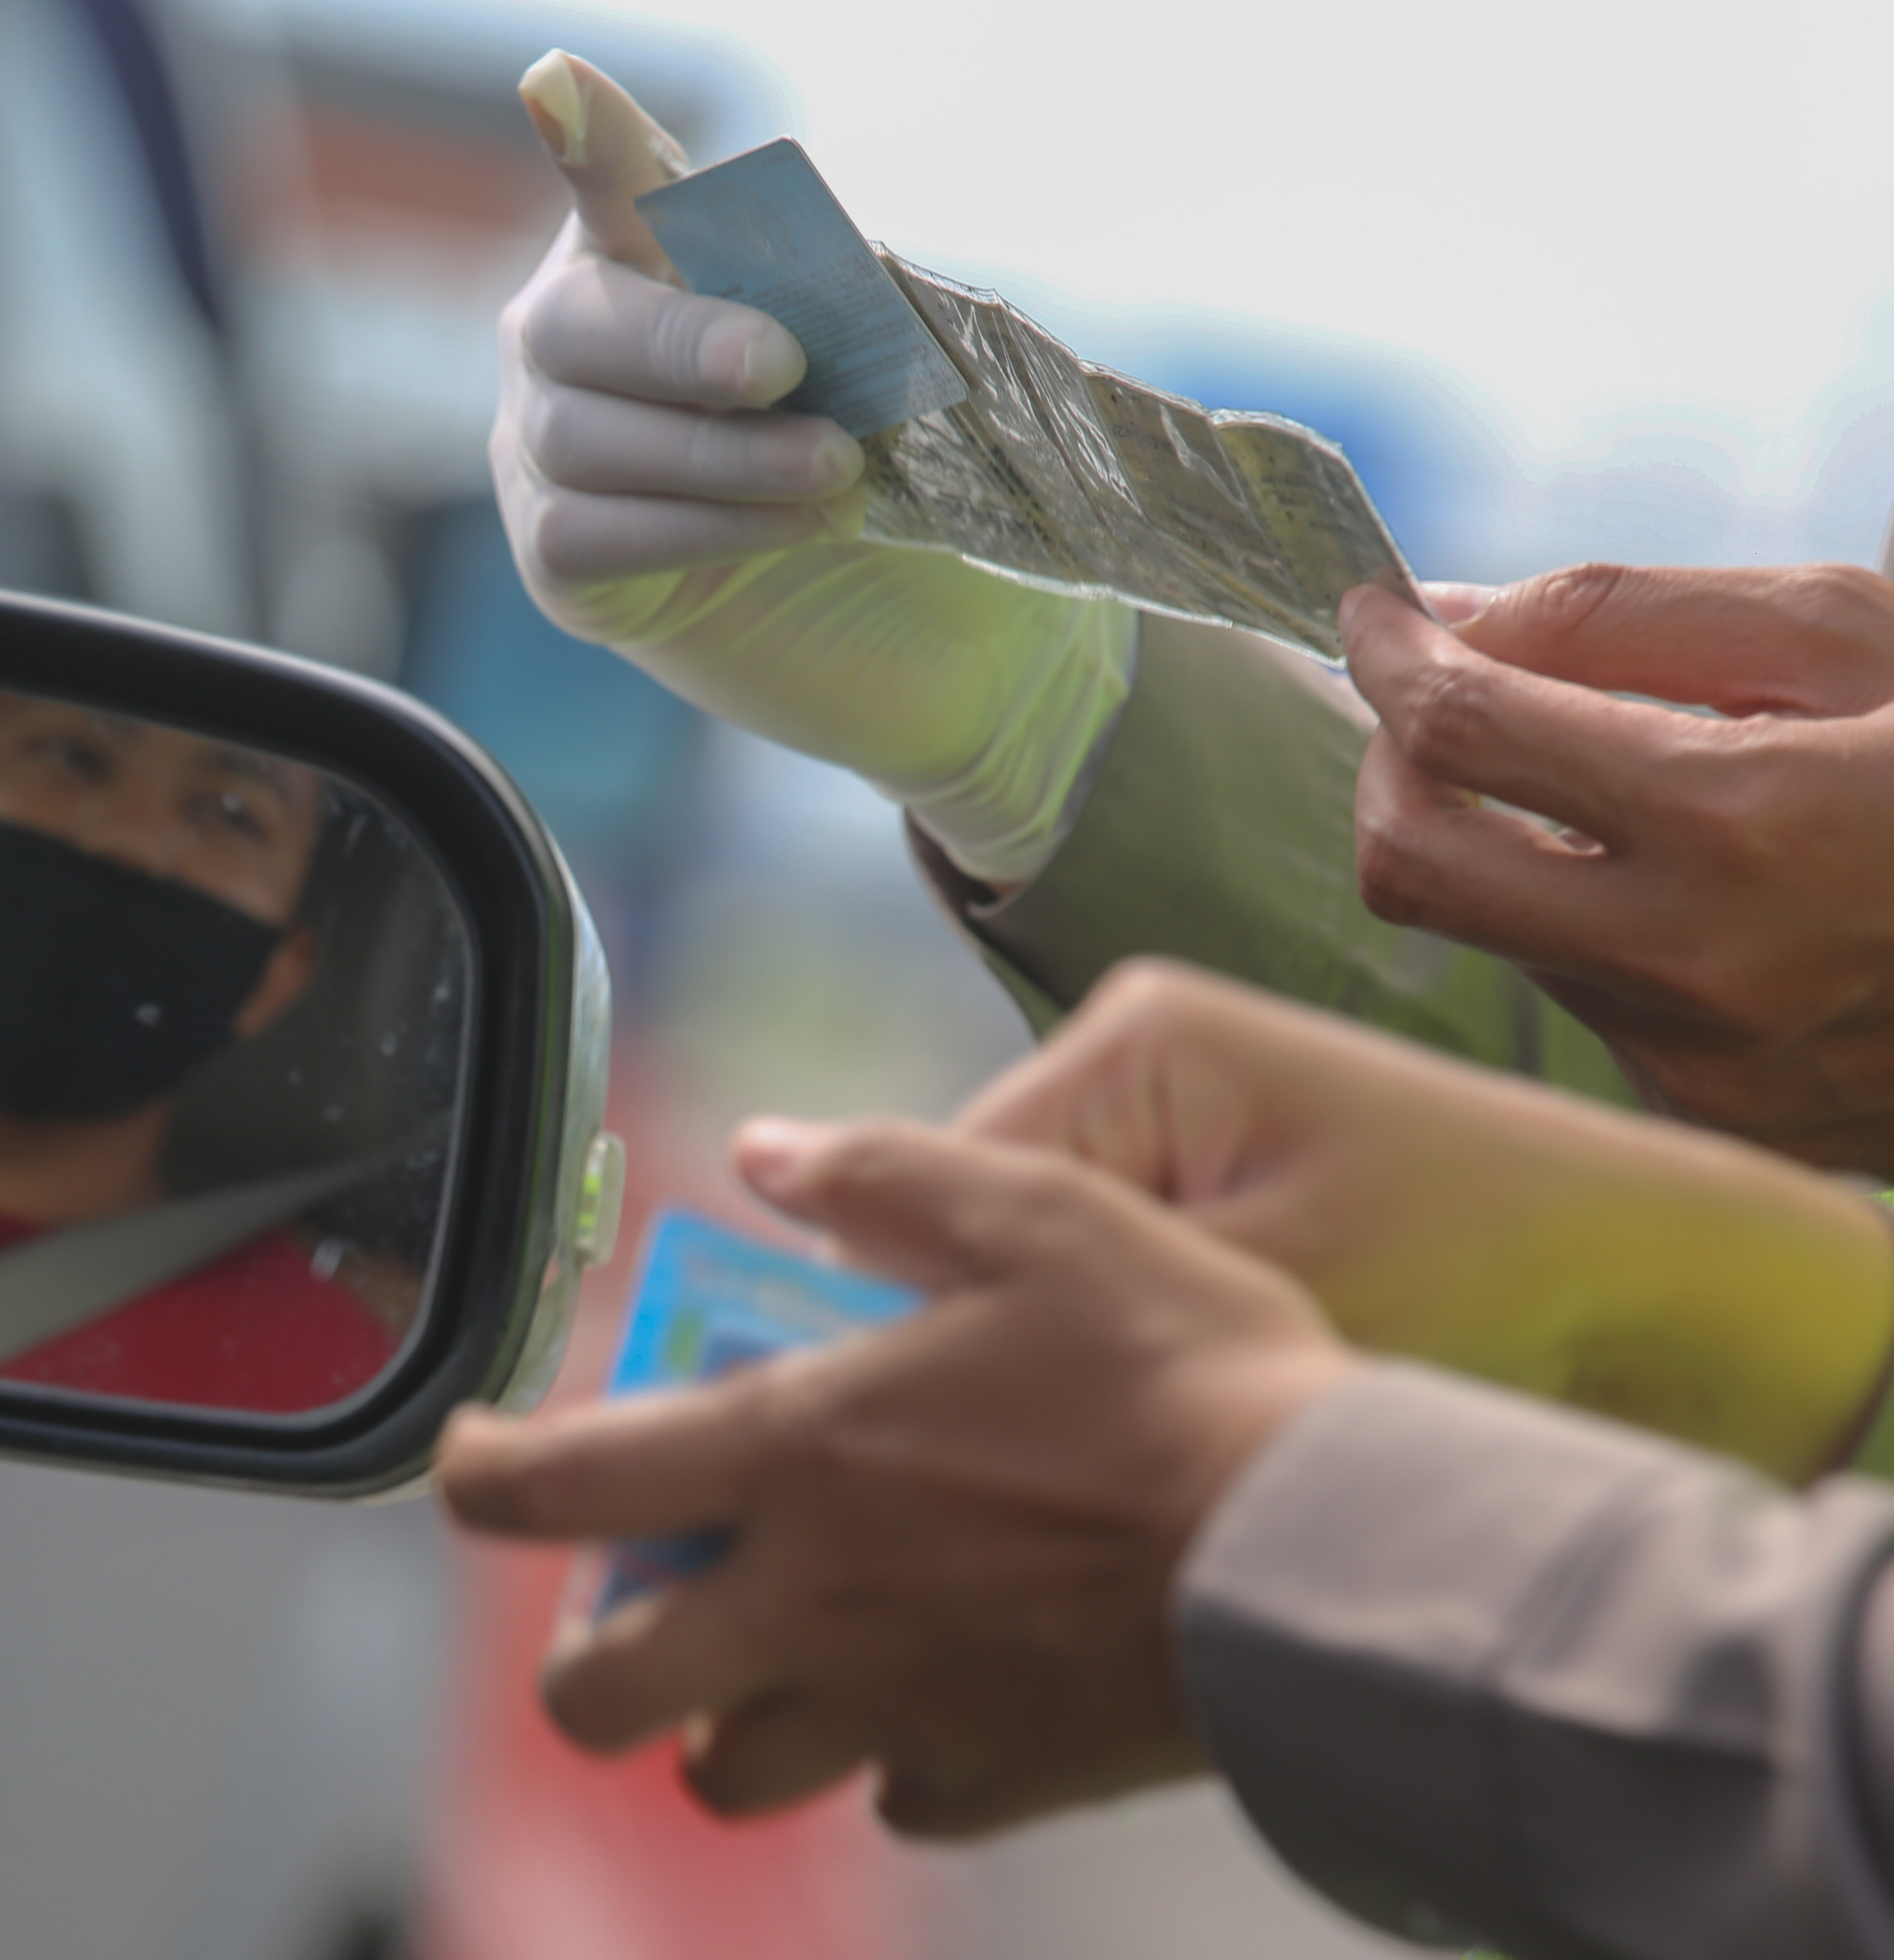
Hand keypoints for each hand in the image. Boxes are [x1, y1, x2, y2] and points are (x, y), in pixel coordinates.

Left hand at [438, 1121, 1352, 1833]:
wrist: (1324, 1552)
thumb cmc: (1184, 1372)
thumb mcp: (1039, 1213)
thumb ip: (884, 1176)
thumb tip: (771, 1151)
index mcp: (796, 1457)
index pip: (556, 1488)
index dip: (474, 1478)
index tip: (473, 1462)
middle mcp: (810, 1603)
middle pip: (598, 1696)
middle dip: (587, 1657)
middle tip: (645, 1595)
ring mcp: (890, 1709)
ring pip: (725, 1777)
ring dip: (723, 1720)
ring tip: (780, 1653)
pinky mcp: (987, 1780)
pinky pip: (889, 1795)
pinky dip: (886, 1753)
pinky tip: (936, 1688)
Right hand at [492, 52, 1131, 883]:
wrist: (895, 619)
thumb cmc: (877, 455)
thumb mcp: (870, 360)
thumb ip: (831, 312)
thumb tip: (834, 295)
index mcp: (640, 255)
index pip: (609, 181)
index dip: (587, 135)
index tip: (555, 80)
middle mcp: (563, 343)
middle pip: (581, 325)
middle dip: (681, 343)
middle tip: (781, 366)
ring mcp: (541, 451)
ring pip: (588, 440)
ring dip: (722, 455)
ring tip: (835, 471)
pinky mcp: (557, 559)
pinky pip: (598, 533)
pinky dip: (704, 528)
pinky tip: (793, 529)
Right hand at [958, 960, 1893, 1480]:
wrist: (1657, 1285)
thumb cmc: (1471, 1277)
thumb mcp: (1249, 1304)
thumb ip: (1052, 1311)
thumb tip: (851, 1335)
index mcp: (1133, 1039)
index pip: (942, 1191)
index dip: (936, 1329)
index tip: (965, 1438)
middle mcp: (1132, 1042)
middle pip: (985, 1220)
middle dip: (1011, 1340)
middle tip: (1083, 1439)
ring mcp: (1174, 1099)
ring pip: (1040, 1254)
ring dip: (1073, 1348)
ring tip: (1153, 1418)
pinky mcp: (1213, 1162)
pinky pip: (1109, 1261)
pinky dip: (1129, 1342)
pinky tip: (1185, 1396)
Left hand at [1341, 564, 1893, 1176]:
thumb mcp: (1855, 635)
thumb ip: (1627, 618)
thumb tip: (1455, 617)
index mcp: (1748, 828)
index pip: (1463, 732)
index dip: (1393, 655)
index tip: (1375, 611)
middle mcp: (1704, 970)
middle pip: (1414, 866)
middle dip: (1393, 766)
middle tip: (1432, 697)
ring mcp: (1704, 1065)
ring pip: (1502, 932)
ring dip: (1510, 840)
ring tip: (1621, 779)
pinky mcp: (1717, 1118)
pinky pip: (1589, 997)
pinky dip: (1595, 919)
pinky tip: (1700, 881)